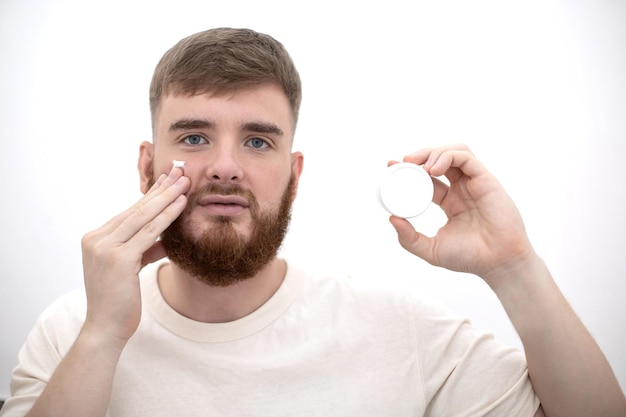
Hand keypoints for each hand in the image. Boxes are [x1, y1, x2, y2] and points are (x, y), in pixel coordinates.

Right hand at [80, 166, 189, 344]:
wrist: (105, 329)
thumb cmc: (119, 301)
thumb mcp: (131, 268)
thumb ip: (144, 250)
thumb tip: (165, 238)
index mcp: (95, 239)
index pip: (129, 212)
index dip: (150, 194)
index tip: (168, 180)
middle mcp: (96, 239)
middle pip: (136, 209)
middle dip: (160, 189)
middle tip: (180, 172)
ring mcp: (104, 247)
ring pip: (143, 216)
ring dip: (167, 197)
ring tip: (185, 182)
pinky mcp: (118, 258)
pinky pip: (149, 233)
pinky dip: (167, 217)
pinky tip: (181, 204)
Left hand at [388, 144, 534, 285]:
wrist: (498, 262)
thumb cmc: (470, 258)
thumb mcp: (431, 250)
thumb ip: (409, 238)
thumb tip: (391, 218)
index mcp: (450, 201)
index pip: (427, 177)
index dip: (410, 169)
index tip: (391, 165)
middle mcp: (462, 189)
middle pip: (438, 159)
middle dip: (419, 155)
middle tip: (401, 162)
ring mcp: (474, 183)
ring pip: (453, 152)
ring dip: (433, 152)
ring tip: (419, 166)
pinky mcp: (486, 179)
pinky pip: (465, 157)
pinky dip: (447, 156)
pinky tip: (434, 169)